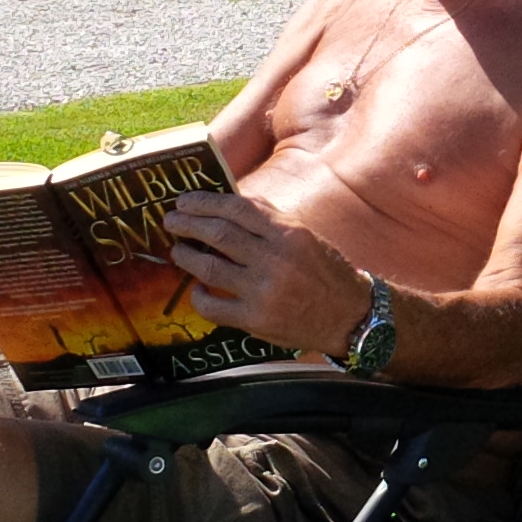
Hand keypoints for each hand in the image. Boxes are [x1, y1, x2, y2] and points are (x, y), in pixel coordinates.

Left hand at [163, 192, 374, 358]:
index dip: (205, 202)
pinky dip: (199, 295)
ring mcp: (264, 291)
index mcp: (289, 233)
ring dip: (186, 256)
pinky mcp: (256, 320)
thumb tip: (227, 203)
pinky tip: (197, 288)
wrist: (349, 315)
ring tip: (177, 249)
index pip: (237, 208)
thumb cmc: (326, 271)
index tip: (185, 201)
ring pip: (210, 268)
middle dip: (188, 224)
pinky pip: (213, 306)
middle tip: (171, 221)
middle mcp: (276, 259)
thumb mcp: (305, 235)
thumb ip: (269, 220)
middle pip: (218, 234)